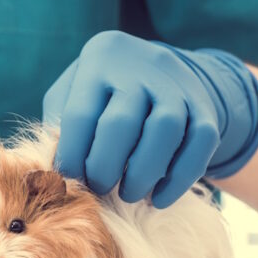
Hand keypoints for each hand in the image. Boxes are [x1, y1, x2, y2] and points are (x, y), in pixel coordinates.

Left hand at [43, 31, 257, 208]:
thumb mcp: (74, 91)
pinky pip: (199, 144)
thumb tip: (51, 172)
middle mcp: (141, 67)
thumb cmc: (103, 91)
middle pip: (122, 122)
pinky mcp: (205, 108)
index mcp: (100, 59)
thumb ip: (60, 122)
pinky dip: (179, 179)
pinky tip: (158, 198)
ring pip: (165, 130)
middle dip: (105, 166)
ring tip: (128, 195)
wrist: (164, 72)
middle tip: (98, 189)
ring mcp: (178, 85)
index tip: (68, 181)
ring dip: (143, 173)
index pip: (80, 113)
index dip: (71, 155)